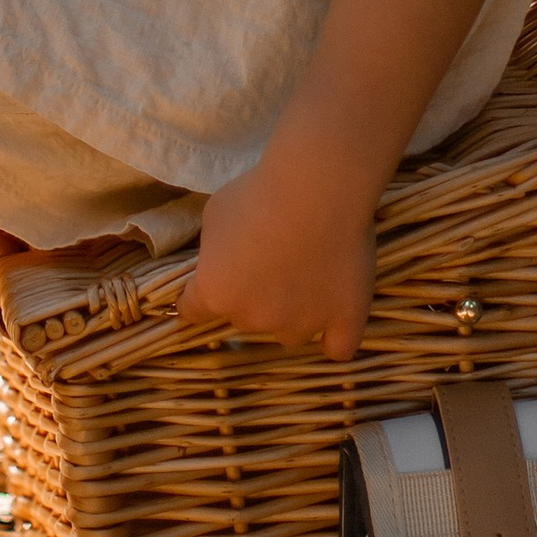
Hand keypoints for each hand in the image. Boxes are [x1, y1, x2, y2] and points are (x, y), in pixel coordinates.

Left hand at [177, 148, 377, 360]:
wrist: (317, 187)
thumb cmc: (258, 193)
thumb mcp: (216, 213)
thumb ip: (214, 248)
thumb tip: (225, 259)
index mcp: (216, 293)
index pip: (194, 311)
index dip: (202, 293)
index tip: (217, 279)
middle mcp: (254, 318)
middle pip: (246, 317)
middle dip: (253, 293)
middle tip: (272, 256)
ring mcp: (300, 324)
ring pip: (290, 331)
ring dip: (292, 311)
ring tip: (309, 272)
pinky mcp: (343, 321)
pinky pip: (338, 348)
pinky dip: (335, 336)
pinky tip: (336, 317)